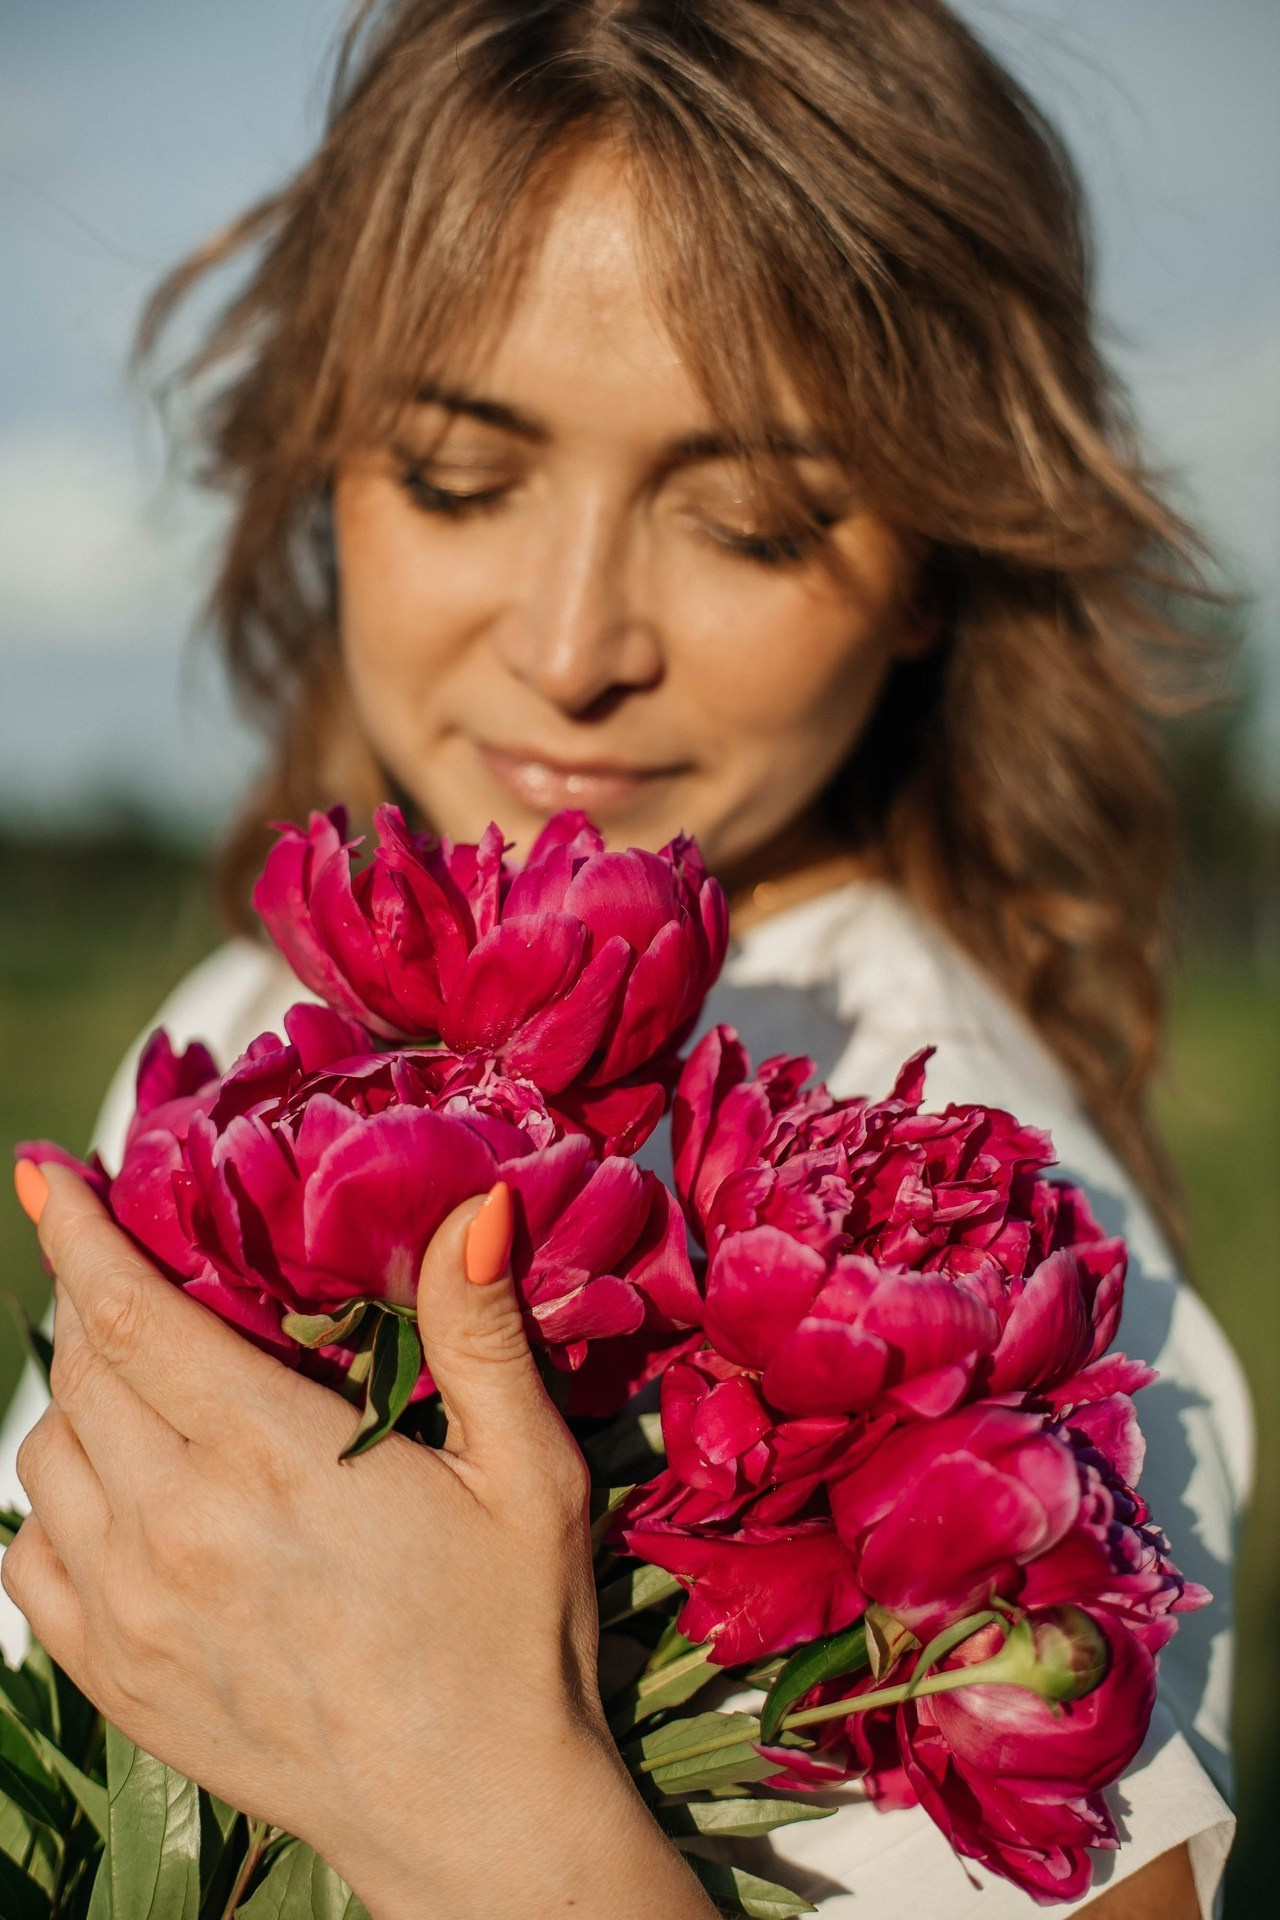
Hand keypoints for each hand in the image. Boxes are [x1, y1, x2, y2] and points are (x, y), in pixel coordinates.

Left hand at [3, 1164, 713, 1919]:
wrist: (474, 1817)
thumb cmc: (513, 1635)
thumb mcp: (527, 1471)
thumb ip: (481, 1333)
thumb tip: (472, 1206)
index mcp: (275, 1463)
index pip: (133, 1318)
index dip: (80, 1235)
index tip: (44, 1175)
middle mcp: (178, 1533)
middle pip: (81, 1372)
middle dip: (91, 1299)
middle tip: (127, 1262)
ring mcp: (133, 1615)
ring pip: (44, 1460)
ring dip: (75, 1397)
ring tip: (137, 1378)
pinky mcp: (116, 1681)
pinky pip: (28, 1560)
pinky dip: (51, 1502)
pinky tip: (110, 1489)